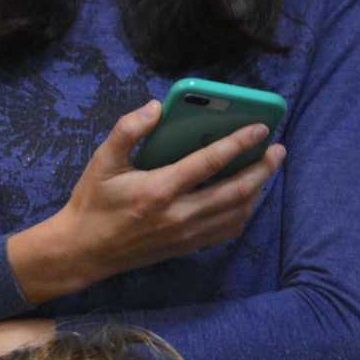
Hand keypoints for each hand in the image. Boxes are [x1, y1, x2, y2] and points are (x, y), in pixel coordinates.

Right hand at [8, 98, 284, 302]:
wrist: (82, 252)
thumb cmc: (92, 203)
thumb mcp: (102, 162)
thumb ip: (127, 130)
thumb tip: (157, 107)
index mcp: (158, 190)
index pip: (210, 162)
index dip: (239, 142)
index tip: (260, 127)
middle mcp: (178, 215)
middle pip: (236, 190)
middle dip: (263, 168)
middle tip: (277, 149)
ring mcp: (185, 235)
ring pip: (237, 212)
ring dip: (258, 189)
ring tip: (266, 169)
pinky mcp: (186, 247)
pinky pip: (227, 230)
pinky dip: (244, 212)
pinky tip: (247, 197)